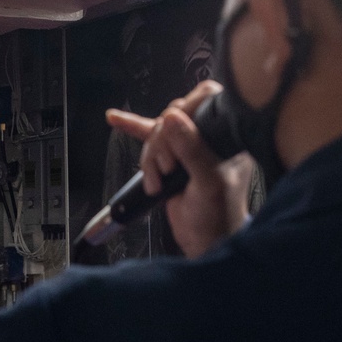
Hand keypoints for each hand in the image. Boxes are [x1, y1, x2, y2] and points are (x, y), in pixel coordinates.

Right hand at [106, 80, 253, 258]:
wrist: (205, 241)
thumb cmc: (217, 216)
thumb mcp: (208, 184)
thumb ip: (192, 150)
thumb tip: (172, 117)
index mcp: (227, 135)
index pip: (205, 99)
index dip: (185, 111)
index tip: (174, 133)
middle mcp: (207, 136)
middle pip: (173, 117)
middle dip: (162, 144)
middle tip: (167, 169)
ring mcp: (186, 146)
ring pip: (157, 132)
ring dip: (150, 157)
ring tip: (157, 181)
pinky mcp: (169, 157)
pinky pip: (147, 137)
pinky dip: (131, 127)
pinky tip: (114, 118)